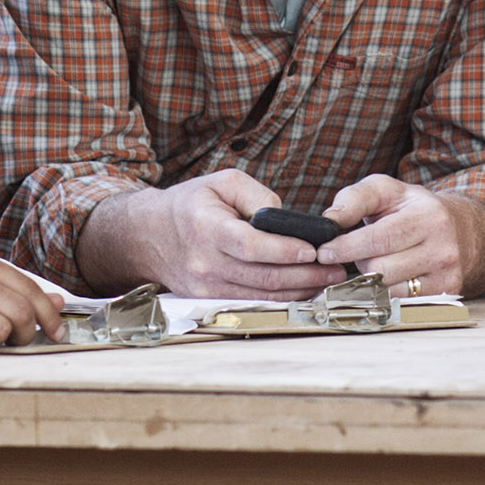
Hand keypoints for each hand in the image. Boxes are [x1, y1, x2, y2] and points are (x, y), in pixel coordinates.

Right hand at [82, 169, 334, 299]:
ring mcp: (205, 286)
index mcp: (206, 227)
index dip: (284, 250)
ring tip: (328, 280)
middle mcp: (205, 262)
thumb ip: (256, 195)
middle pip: (262, 277)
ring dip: (299, 290)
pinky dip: (281, 298)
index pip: (250, 245)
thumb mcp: (222, 182)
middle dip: (305, 275)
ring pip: (261, 295)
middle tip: (336, 269)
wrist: (149, 235)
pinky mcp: (209, 299)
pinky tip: (304, 289)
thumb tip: (286, 217)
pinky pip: (252, 302)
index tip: (314, 250)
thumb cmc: (191, 204)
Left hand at [318, 176, 484, 298]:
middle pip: (379, 269)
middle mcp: (442, 248)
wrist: (461, 230)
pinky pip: (399, 302)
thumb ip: (356, 198)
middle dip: (359, 262)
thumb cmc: (412, 209)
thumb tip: (330, 218)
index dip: (346, 247)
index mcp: (428, 216)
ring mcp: (446, 274)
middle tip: (358, 252)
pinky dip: (385, 292)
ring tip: (378, 261)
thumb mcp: (386, 190)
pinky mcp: (445, 294)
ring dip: (371, 279)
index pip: (378, 239)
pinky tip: (387, 277)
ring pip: (387, 289)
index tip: (324, 252)